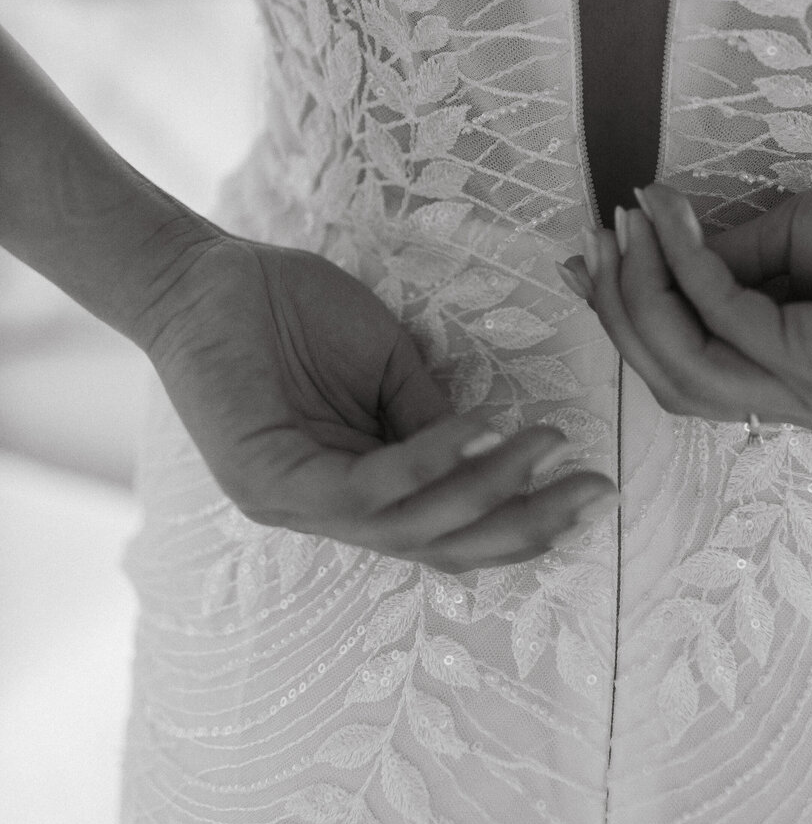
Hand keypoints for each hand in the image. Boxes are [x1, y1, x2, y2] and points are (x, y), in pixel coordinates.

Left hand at [138, 234, 618, 571]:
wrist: (206, 276)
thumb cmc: (291, 313)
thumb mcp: (388, 365)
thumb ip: (433, 415)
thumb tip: (496, 448)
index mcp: (361, 488)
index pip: (451, 530)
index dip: (524, 518)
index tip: (593, 487)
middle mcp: (331, 513)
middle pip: (442, 547)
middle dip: (525, 525)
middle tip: (594, 492)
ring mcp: (298, 505)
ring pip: (411, 526)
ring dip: (487, 489)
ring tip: (544, 447)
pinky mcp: (270, 483)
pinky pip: (367, 487)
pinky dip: (430, 462)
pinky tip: (480, 429)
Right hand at [562, 165, 811, 435]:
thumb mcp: (800, 237)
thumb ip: (733, 262)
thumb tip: (662, 251)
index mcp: (800, 383)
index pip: (688, 371)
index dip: (630, 319)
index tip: (591, 258)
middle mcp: (801, 406)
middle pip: (671, 381)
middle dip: (619, 311)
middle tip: (592, 244)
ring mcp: (811, 396)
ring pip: (684, 365)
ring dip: (640, 292)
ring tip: (625, 228)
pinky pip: (723, 321)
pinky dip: (686, 268)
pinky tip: (673, 223)